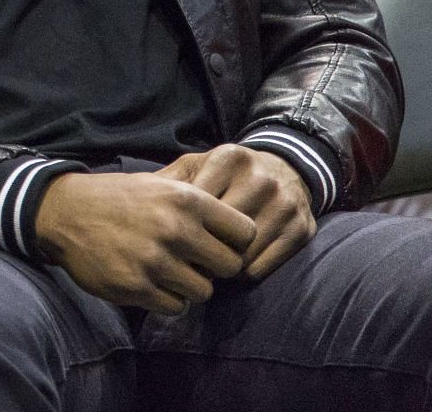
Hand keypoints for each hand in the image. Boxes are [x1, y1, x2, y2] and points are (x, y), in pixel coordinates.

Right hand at [33, 171, 254, 314]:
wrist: (65, 212)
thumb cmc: (118, 198)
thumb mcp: (160, 184)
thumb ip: (199, 202)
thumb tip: (242, 226)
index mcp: (186, 199)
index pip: (245, 232)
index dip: (235, 241)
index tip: (219, 242)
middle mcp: (175, 229)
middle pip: (230, 266)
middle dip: (216, 267)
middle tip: (196, 262)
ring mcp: (155, 260)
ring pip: (204, 291)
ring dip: (190, 285)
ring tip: (169, 271)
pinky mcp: (136, 287)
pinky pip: (175, 306)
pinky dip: (167, 299)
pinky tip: (152, 281)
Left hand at [159, 145, 315, 281]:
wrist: (287, 169)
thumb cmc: (229, 173)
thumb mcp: (200, 166)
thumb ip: (170, 180)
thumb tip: (129, 198)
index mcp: (229, 158)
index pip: (197, 205)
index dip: (180, 227)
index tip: (168, 240)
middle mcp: (260, 179)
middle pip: (219, 233)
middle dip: (198, 250)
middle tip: (183, 260)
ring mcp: (285, 205)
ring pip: (240, 255)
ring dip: (220, 267)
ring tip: (206, 265)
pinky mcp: (302, 230)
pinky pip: (260, 268)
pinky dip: (242, 274)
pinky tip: (232, 267)